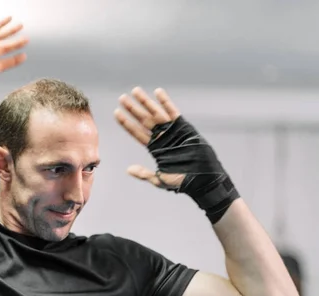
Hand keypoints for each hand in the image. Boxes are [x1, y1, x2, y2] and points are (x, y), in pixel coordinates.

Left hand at [115, 87, 238, 223]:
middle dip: (133, 109)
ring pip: (155, 113)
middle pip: (143, 119)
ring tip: (135, 91)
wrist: (202, 179)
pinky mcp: (183, 127)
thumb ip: (144, 173)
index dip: (126, 123)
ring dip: (145, 102)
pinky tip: (158, 92)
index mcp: (154, 147)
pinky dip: (165, 102)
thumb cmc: (182, 181)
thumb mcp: (159, 179)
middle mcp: (161, 136)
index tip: (116, 112)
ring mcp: (171, 130)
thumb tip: (129, 169)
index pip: (136, 132)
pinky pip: (172, 111)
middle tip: (122, 98)